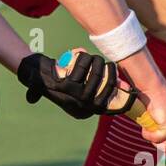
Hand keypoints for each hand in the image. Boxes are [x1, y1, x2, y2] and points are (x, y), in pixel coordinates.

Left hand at [16, 51, 133, 118]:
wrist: (37, 77)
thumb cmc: (64, 83)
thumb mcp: (83, 90)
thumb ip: (105, 90)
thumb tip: (128, 88)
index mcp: (88, 112)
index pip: (115, 105)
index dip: (122, 90)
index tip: (122, 80)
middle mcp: (84, 107)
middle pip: (107, 83)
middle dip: (106, 67)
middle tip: (99, 61)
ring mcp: (76, 97)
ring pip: (96, 72)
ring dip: (94, 60)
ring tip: (89, 58)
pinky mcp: (67, 86)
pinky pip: (84, 65)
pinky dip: (82, 55)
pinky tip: (79, 54)